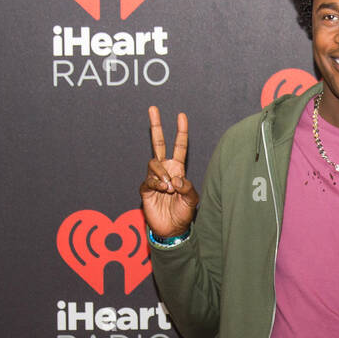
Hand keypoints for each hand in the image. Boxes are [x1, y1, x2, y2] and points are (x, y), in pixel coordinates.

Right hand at [140, 106, 198, 238]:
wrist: (171, 229)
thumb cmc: (183, 213)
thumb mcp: (192, 199)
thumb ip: (188, 187)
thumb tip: (176, 178)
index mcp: (177, 169)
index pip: (179, 146)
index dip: (180, 132)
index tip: (181, 116)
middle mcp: (165, 170)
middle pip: (158, 143)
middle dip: (156, 126)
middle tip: (153, 108)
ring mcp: (154, 178)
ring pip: (153, 163)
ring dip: (161, 173)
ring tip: (169, 187)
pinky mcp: (146, 189)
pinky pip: (148, 180)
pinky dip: (156, 183)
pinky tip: (163, 190)